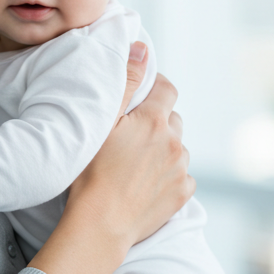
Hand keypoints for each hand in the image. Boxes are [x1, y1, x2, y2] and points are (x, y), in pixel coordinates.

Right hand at [67, 46, 194, 248]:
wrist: (100, 224)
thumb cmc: (91, 172)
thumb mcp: (102, 121)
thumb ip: (126, 83)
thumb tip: (142, 50)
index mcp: (154, 120)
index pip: (167, 89)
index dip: (156, 88)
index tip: (143, 96)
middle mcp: (174, 142)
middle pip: (173, 120)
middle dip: (158, 122)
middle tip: (132, 136)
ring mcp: (181, 169)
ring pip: (178, 149)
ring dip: (164, 150)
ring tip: (137, 164)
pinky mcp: (182, 194)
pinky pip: (182, 176)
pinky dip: (169, 176)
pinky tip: (146, 184)